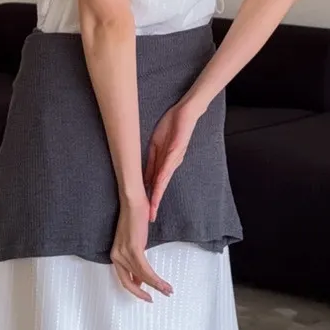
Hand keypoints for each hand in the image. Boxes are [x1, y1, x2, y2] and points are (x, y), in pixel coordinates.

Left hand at [111, 193, 172, 300]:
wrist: (133, 203)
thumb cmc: (135, 219)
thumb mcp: (134, 242)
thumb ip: (135, 258)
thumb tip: (141, 275)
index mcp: (116, 255)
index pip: (124, 279)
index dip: (135, 290)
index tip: (147, 295)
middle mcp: (117, 256)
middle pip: (130, 282)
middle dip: (144, 293)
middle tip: (156, 298)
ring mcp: (124, 253)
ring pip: (141, 277)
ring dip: (156, 286)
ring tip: (167, 291)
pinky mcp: (133, 249)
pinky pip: (144, 270)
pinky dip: (155, 279)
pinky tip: (162, 284)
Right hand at [145, 99, 201, 220]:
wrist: (185, 112)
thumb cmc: (172, 127)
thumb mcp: (156, 146)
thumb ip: (151, 161)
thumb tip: (144, 176)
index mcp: (165, 163)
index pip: (157, 184)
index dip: (152, 198)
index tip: (147, 212)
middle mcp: (171, 164)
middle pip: (162, 187)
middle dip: (156, 202)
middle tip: (150, 217)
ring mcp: (175, 158)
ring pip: (165, 179)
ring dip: (159, 193)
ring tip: (153, 206)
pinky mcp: (176, 150)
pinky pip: (167, 164)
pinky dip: (162, 175)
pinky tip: (158, 184)